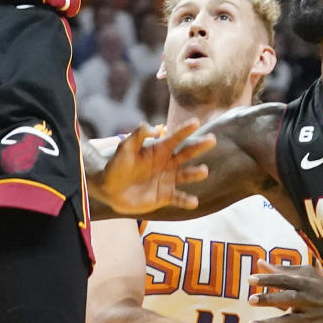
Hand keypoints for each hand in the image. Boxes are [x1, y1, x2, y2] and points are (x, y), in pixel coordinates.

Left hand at [86, 120, 214, 215]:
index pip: (174, 138)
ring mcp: (166, 180)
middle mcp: (166, 163)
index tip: (195, 122)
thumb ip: (138, 136)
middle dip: (198, 146)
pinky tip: (194, 201)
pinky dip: (186, 200)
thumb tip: (155, 130)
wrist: (109, 189)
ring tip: (204, 171)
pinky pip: (178, 198)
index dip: (184, 130)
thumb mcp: (125, 148)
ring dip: (195, 173)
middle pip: (185, 154)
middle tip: (212, 139)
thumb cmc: (116, 165)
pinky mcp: (164, 196)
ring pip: (185, 175)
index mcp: (158, 150)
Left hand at [248, 261, 322, 322]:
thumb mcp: (308, 276)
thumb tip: (259, 263)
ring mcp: (308, 320)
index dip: (267, 279)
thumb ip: (283, 270)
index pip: (284, 280)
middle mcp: (306, 301)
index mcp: (305, 284)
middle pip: (286, 299)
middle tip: (251, 300)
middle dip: (269, 299)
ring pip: (287, 322)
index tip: (250, 279)